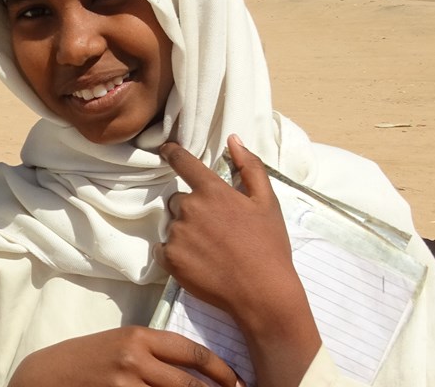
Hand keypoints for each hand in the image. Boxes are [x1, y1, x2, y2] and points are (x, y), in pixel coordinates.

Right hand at [8, 326, 240, 386]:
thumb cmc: (87, 359)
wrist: (46, 377)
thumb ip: (153, 353)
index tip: (238, 382)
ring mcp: (125, 385)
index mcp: (138, 336)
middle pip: (190, 384)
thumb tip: (195, 370)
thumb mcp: (120, 344)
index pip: (191, 351)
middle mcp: (134, 359)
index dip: (221, 370)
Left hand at [154, 134, 319, 386]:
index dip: (172, 153)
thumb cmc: (269, 246)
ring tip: (211, 250)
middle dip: (192, 210)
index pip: (183, 163)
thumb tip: (234, 140)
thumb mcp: (267, 203)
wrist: (263, 294)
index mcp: (212, 191)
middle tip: (216, 230)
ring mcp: (177, 233)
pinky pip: (165, 248)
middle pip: (179, 200)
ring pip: (173, 224)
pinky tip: (200, 263)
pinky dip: (177, 253)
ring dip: (186, 232)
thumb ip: (250, 168)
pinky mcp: (169, 258)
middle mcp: (189, 208)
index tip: (165, 150)